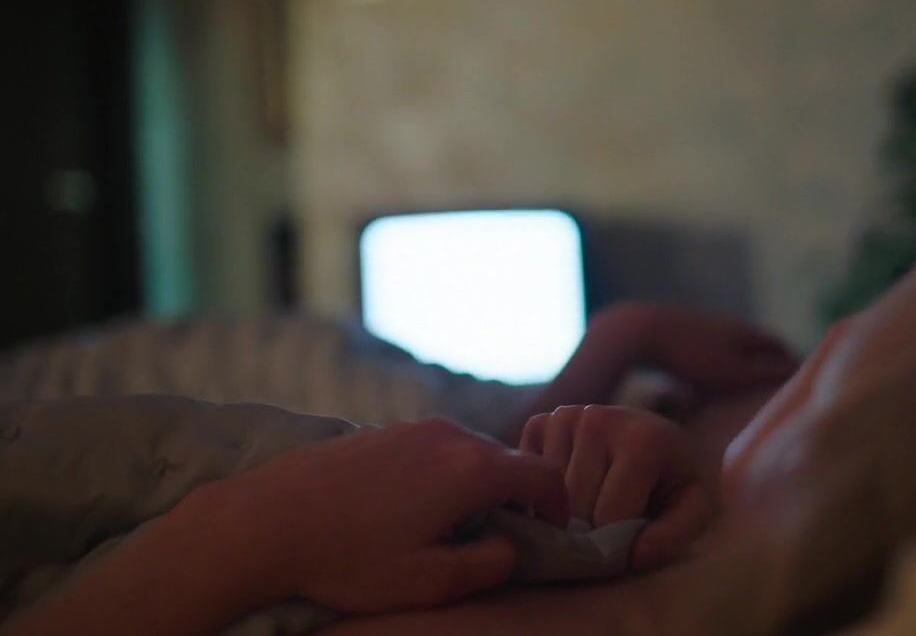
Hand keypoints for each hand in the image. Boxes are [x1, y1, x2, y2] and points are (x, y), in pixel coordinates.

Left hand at [199, 419, 568, 613]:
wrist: (263, 520)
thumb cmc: (348, 558)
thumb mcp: (430, 581)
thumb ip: (489, 564)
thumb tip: (512, 546)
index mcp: (471, 468)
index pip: (543, 475)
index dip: (559, 506)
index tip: (550, 533)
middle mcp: (449, 435)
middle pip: (506, 461)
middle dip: (515, 498)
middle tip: (500, 540)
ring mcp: (412, 428)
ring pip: (468, 453)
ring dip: (476, 487)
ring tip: (451, 529)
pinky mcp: (381, 430)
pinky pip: (433, 449)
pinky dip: (441, 476)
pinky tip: (409, 511)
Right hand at [519, 404, 712, 570]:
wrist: (660, 442)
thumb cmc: (675, 482)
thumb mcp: (694, 512)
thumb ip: (671, 537)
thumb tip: (632, 555)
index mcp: (641, 440)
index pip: (607, 516)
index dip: (617, 541)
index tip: (631, 536)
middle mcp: (597, 418)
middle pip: (574, 506)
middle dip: (589, 527)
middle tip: (611, 520)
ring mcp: (566, 416)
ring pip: (547, 493)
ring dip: (565, 509)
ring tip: (594, 500)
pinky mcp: (542, 422)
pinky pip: (528, 472)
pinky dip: (543, 488)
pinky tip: (570, 487)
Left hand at [597, 303, 799, 396]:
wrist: (640, 330)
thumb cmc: (690, 357)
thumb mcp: (733, 372)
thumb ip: (766, 373)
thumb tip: (799, 372)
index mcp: (743, 331)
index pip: (777, 344)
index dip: (790, 359)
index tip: (802, 374)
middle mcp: (724, 324)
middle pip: (753, 341)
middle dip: (768, 357)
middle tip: (777, 376)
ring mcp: (698, 326)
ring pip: (727, 343)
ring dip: (740, 358)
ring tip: (743, 378)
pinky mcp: (674, 333)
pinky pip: (702, 348)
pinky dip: (712, 361)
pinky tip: (702, 376)